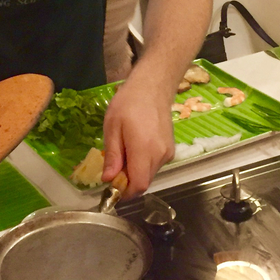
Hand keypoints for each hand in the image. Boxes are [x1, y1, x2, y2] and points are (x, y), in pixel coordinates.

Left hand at [101, 77, 174, 197]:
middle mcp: (160, 155)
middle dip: (127, 182)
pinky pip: (155, 165)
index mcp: (144, 150)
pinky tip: (135, 148)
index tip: (111, 188)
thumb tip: (108, 180)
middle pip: (144, 182)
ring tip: (123, 152)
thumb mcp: (112, 127)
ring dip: (135, 172)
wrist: (153, 87)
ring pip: (150, 174)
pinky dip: (144, 164)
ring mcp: (168, 153)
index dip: (124, 192)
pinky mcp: (171, 149)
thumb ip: (112, 156)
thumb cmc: (128, 103)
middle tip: (113, 169)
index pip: (138, 185)